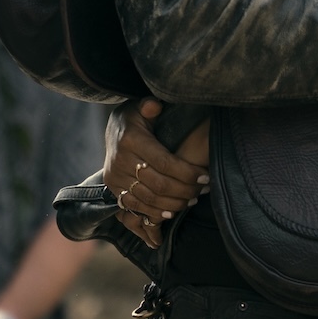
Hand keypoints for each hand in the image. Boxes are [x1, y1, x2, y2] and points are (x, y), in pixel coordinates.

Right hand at [107, 99, 210, 249]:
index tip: (206, 177)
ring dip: (174, 203)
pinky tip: (172, 211)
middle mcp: (120, 161)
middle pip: (159, 184)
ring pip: (149, 199)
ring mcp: (115, 178)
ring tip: (192, 200)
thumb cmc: (135, 118)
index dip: (187, 173)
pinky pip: (136, 207)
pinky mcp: (114, 189)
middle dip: (185, 190)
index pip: (164, 162)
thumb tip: (155, 106)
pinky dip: (155, 212)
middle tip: (202, 190)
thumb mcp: (140, 107)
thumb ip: (149, 106)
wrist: (111, 132)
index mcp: (131, 140)